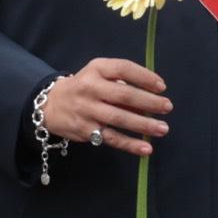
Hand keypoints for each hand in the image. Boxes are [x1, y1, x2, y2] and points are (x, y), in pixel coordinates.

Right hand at [44, 58, 172, 157]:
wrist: (51, 105)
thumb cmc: (85, 87)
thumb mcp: (98, 74)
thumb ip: (121, 81)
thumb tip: (152, 96)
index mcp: (97, 69)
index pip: (123, 68)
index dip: (145, 77)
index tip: (162, 86)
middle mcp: (91, 88)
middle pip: (124, 95)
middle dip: (149, 102)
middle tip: (167, 107)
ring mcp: (88, 110)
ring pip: (119, 118)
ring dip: (143, 125)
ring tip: (162, 128)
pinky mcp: (86, 130)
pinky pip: (111, 138)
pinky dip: (130, 144)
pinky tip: (145, 148)